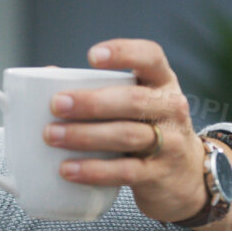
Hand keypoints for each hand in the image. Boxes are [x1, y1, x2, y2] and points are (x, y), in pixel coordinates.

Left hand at [42, 39, 207, 223]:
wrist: (186, 178)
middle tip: (56, 105)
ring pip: (127, 135)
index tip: (92, 56)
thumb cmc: (145, 130)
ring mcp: (170, 142)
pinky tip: (68, 169)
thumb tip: (45, 76)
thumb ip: (98, 89)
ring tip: (52, 136)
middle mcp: (171, 108)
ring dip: (85, 135)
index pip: (151, 57)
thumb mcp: (133, 106)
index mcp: (161, 83)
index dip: (124, 53)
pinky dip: (94, 170)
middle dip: (91, 102)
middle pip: (133, 100)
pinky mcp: (159, 174)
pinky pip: (125, 171)